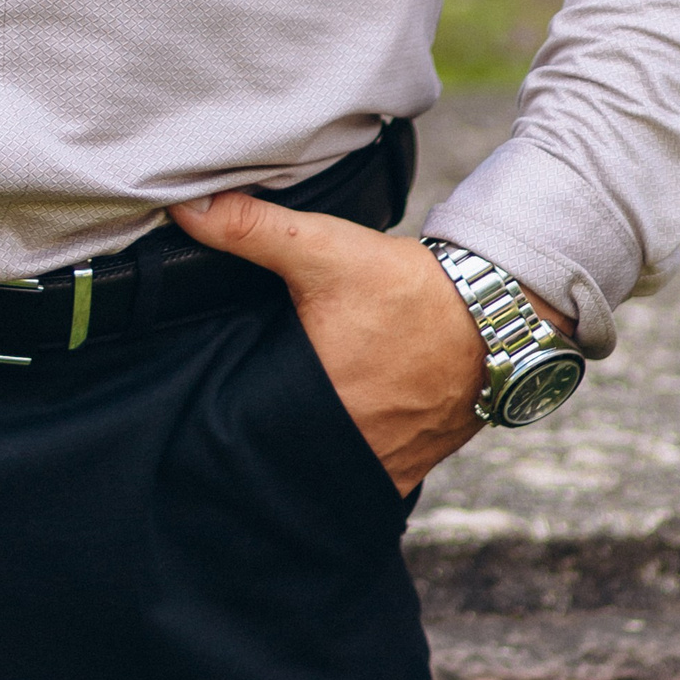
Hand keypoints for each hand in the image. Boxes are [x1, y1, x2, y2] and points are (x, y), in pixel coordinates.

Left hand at [170, 192, 572, 495]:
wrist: (493, 316)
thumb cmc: (406, 289)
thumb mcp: (323, 247)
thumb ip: (251, 228)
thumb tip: (185, 209)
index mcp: (312, 405)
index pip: (241, 431)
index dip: (217, 417)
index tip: (196, 402)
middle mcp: (344, 448)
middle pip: (276, 452)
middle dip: (255, 433)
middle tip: (231, 405)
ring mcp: (378, 466)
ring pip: (315, 466)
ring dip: (298, 445)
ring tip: (277, 414)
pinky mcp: (406, 469)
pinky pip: (355, 471)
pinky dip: (340, 453)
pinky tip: (327, 427)